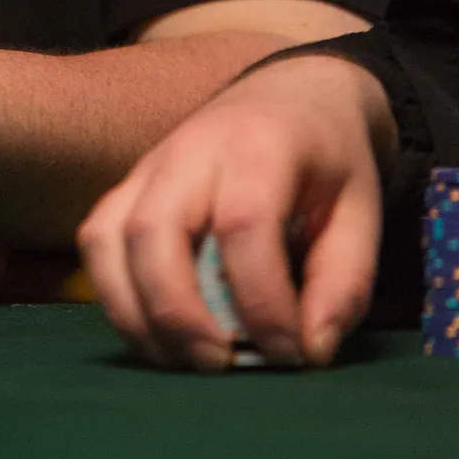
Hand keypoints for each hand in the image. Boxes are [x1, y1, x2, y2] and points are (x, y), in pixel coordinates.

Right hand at [76, 57, 395, 371]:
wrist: (291, 94)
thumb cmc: (328, 160)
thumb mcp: (362, 212)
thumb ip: (344, 283)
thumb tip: (309, 352)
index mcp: (261, 144)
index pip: (244, 223)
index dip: (263, 300)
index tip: (290, 353)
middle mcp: (191, 149)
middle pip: (154, 229)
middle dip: (178, 312)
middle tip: (219, 364)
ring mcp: (148, 166)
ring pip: (108, 238)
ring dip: (133, 311)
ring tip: (180, 360)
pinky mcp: (126, 188)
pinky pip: (96, 242)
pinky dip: (113, 295)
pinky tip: (155, 334)